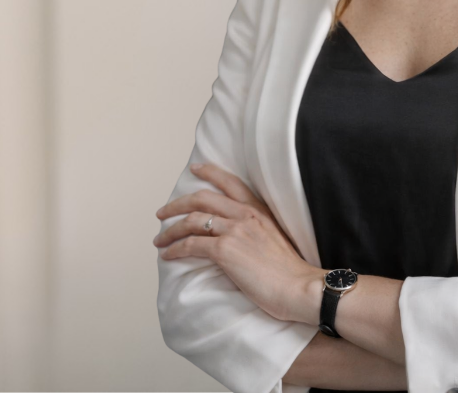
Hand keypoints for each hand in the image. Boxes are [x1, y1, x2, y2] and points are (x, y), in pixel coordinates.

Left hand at [154, 163, 320, 322]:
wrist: (298, 287)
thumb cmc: (289, 272)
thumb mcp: (275, 238)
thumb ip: (256, 230)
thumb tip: (236, 236)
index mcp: (259, 210)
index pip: (231, 182)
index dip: (210, 172)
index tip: (196, 169)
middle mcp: (245, 214)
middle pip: (202, 199)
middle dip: (177, 205)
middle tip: (163, 212)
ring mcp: (234, 230)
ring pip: (191, 221)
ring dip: (170, 230)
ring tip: (159, 239)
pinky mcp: (225, 250)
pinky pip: (190, 245)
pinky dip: (175, 249)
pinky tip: (167, 255)